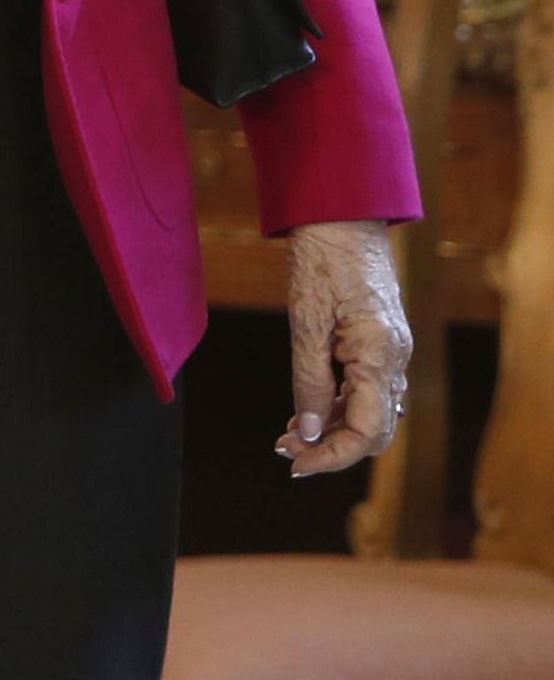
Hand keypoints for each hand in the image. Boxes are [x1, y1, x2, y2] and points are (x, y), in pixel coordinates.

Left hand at [277, 220, 411, 479]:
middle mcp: (394, 359)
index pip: (366, 432)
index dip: (332, 456)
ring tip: (288, 433)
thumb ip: (309, 381)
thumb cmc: (321, 262)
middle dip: (331, 448)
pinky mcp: (381, 342)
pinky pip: (367, 390)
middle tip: (285, 449)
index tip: (296, 463)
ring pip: (370, 412)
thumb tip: (309, 432)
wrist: (342, 215)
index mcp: (378, 356)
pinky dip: (339, 406)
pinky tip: (308, 408)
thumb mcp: (305, 323)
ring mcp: (392, 351)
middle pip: (373, 430)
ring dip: (333, 430)